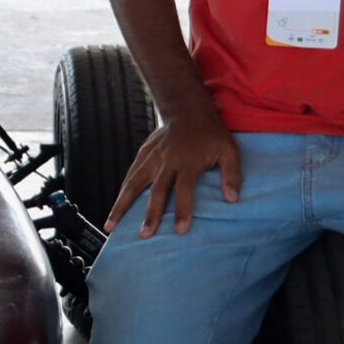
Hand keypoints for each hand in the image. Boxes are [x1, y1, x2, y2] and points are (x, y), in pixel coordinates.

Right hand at [106, 114, 241, 238]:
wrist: (187, 108)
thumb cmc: (211, 134)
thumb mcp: (229, 150)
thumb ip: (232, 175)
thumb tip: (233, 199)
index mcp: (188, 161)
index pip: (184, 189)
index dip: (182, 209)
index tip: (180, 230)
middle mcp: (167, 161)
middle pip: (157, 190)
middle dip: (150, 213)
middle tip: (145, 234)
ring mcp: (152, 158)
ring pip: (134, 184)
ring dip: (122, 206)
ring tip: (111, 226)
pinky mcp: (143, 155)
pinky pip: (130, 176)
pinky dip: (121, 192)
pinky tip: (115, 209)